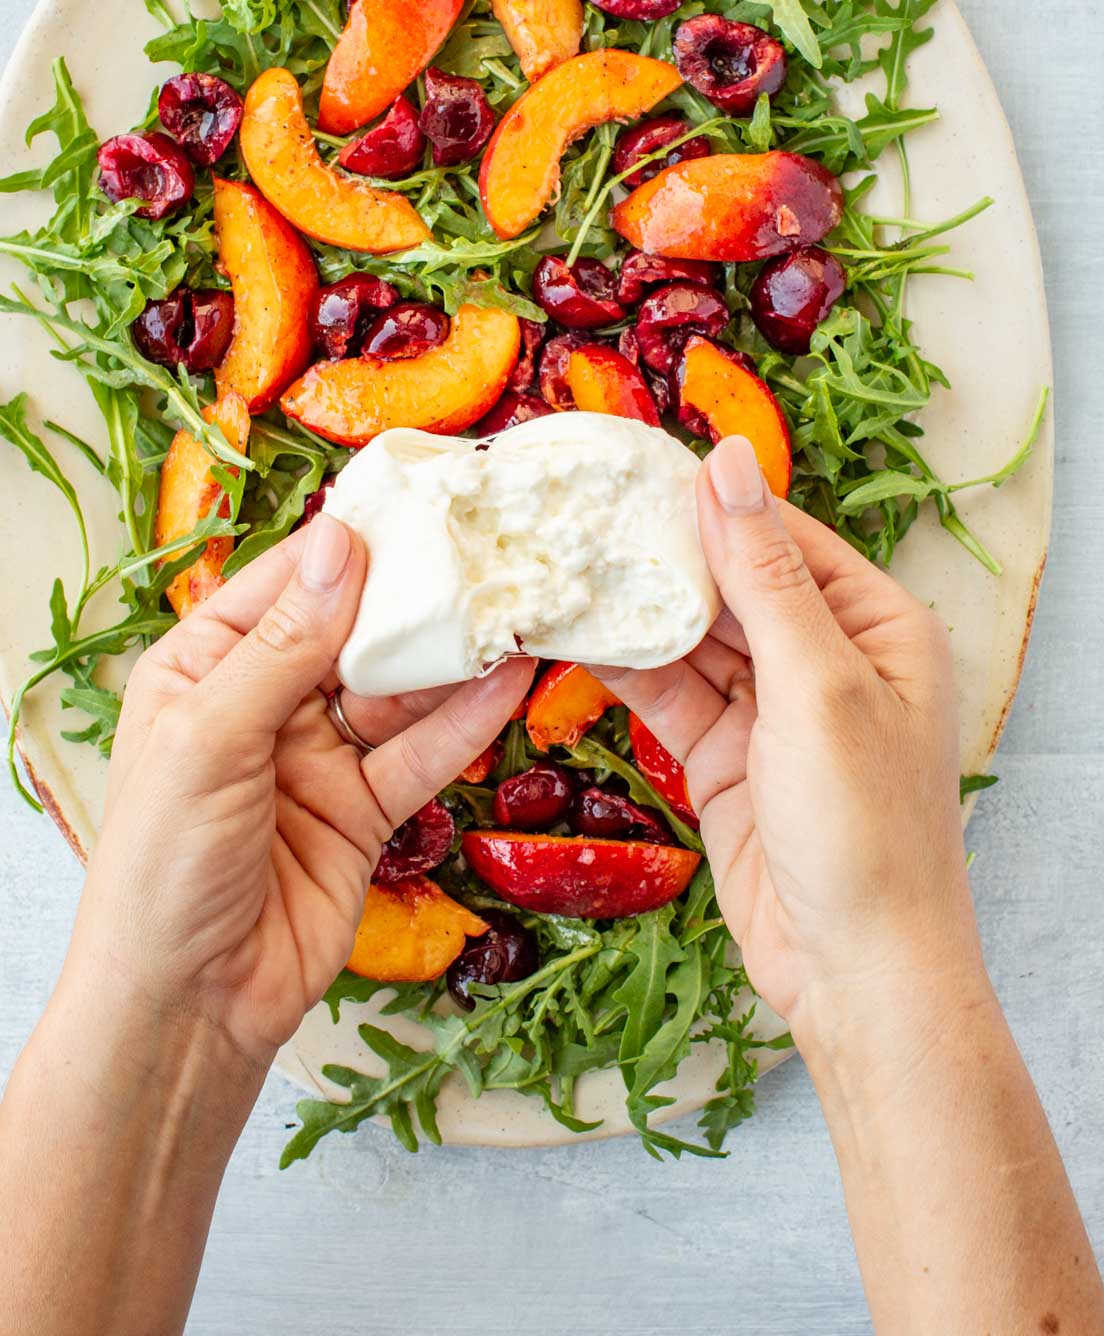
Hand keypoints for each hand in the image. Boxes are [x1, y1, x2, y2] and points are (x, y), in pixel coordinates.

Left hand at [66, 513, 534, 1069]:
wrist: (186, 1012)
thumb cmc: (159, 871)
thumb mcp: (209, 740)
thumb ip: (281, 646)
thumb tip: (339, 544)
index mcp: (201, 667)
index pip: (285, 584)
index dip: (350, 545)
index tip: (419, 501)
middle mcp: (261, 702)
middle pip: (350, 630)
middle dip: (412, 596)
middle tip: (486, 549)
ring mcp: (315, 758)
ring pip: (394, 689)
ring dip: (449, 655)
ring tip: (516, 606)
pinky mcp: (362, 812)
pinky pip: (419, 753)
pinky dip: (463, 721)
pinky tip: (509, 681)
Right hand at [596, 434, 979, 1044]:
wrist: (857, 975)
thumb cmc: (866, 828)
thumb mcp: (817, 685)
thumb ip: (765, 575)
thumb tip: (729, 465)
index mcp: (878, 626)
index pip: (783, 537)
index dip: (710, 501)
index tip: (631, 462)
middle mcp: (827, 659)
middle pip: (732, 582)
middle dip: (660, 552)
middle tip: (576, 509)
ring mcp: (772, 711)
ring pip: (692, 637)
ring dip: (633, 607)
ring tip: (559, 560)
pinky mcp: (724, 758)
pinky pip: (669, 695)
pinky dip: (623, 667)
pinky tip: (571, 632)